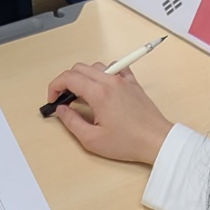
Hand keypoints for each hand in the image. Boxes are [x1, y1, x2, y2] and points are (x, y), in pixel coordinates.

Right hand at [45, 63, 173, 164]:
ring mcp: (123, 80)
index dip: (55, 87)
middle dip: (66, 82)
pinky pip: (115, 68)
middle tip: (64, 99)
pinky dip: (104, 74)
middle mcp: (110, 81)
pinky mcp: (133, 84)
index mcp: (98, 93)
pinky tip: (104, 88)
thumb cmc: (128, 142)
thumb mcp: (92, 139)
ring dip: (84, 78)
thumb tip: (61, 110)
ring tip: (83, 96)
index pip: (68, 78)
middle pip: (79, 69)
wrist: (156, 141)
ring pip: (96, 67)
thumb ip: (72, 122)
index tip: (53, 100)